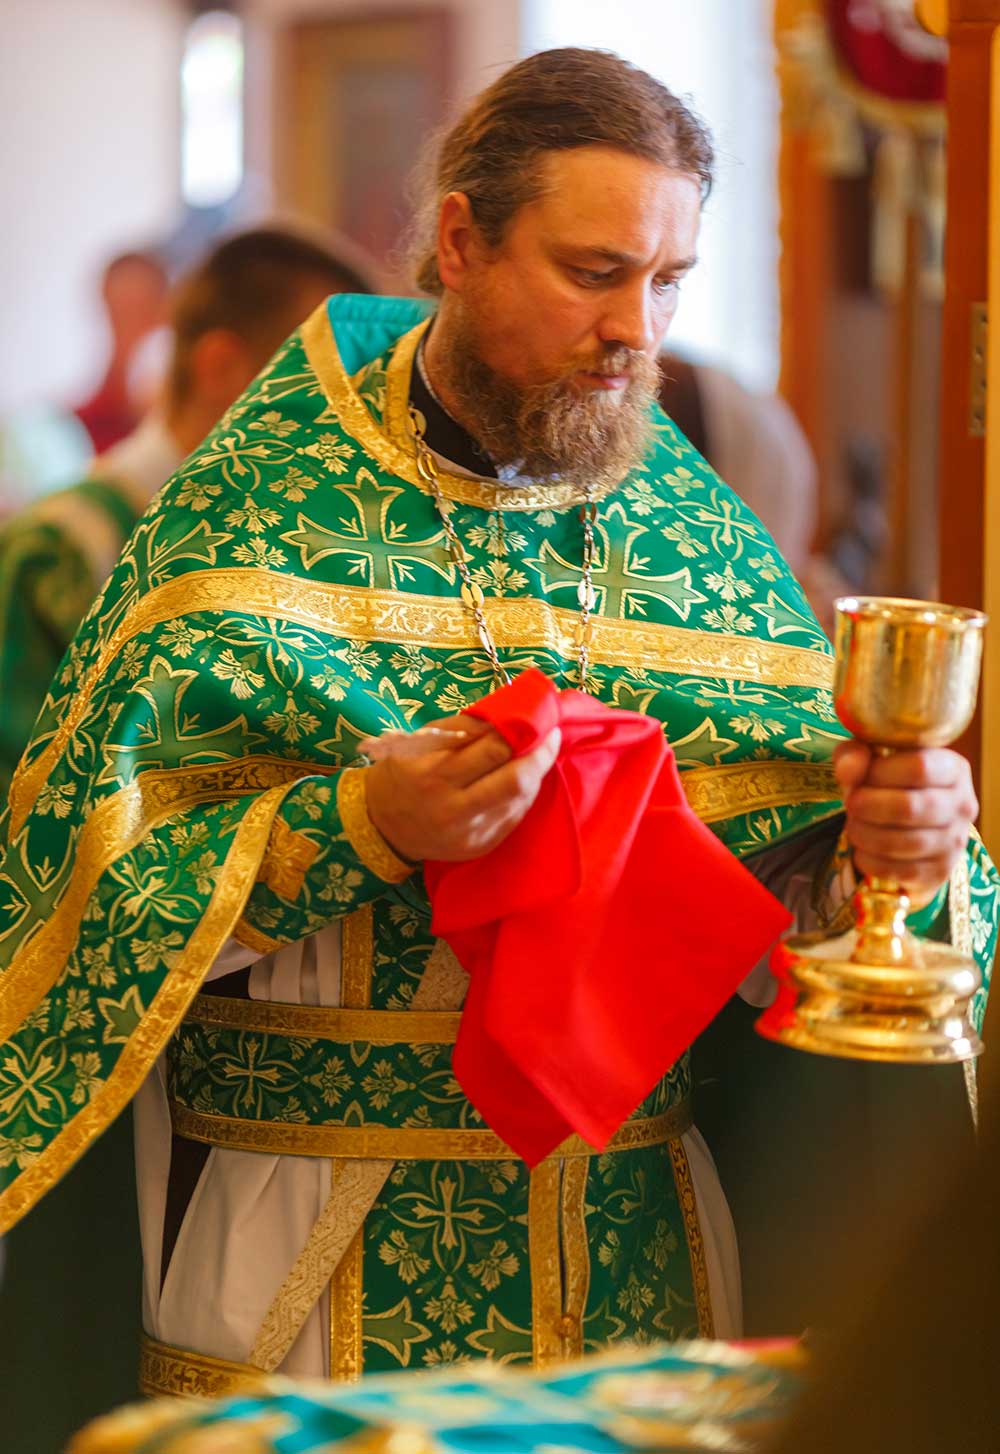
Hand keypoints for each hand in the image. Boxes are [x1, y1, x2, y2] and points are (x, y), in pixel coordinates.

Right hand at [364, 713, 560, 862]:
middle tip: (550, 737)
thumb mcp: (421, 742)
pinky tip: (518, 781)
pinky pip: (513, 816)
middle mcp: (453, 809)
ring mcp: (469, 833)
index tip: (538, 719)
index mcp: (434, 775)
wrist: (383, 825)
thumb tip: (509, 714)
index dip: (521, 733)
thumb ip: (465, 728)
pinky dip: (521, 795)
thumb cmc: (404, 773)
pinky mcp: (480, 846)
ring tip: (535, 756)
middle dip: (539, 755)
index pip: (492, 751)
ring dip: (534, 774)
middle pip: (515, 780)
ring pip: (520, 800)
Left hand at [833, 741, 977, 907]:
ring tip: (853, 825)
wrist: (905, 826)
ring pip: (904, 842)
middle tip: (850, 805)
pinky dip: (870, 860)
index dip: (879, 772)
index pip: (919, 767)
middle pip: (909, 807)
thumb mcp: (869, 760)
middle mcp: (962, 804)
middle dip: (867, 807)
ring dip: (865, 834)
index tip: (858, 778)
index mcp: (953, 769)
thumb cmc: (888, 784)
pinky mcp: (941, 870)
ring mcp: (955, 841)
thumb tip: (848, 770)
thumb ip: (855, 754)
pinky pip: (900, 870)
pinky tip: (862, 849)